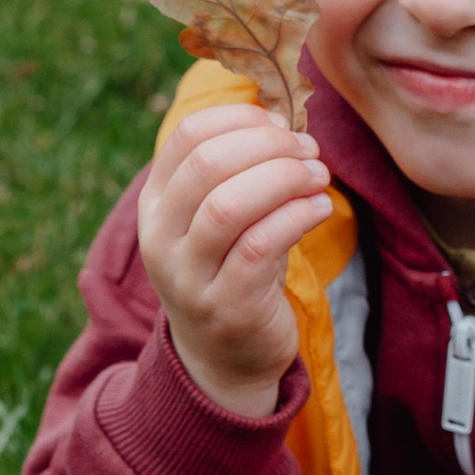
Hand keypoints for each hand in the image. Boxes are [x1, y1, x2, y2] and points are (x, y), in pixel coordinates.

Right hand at [135, 99, 332, 418]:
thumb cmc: (232, 272)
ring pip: (230, 204)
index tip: (281, 127)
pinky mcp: (227, 306)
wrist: (225, 359)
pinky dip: (297, 216)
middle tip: (309, 151)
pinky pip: (260, 245)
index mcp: (155, 205)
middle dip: (269, 147)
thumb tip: (282, 115)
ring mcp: (189, 276)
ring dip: (285, 178)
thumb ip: (238, 171)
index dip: (241, 120)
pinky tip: (320, 207)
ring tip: (318, 177)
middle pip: (208, 164)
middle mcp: (160, 238)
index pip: (187, 136)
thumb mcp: (218, 220)